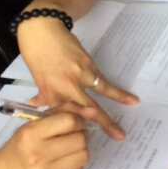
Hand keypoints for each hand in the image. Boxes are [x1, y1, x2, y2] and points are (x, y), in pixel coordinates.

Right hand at [0, 109, 89, 168]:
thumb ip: (61, 112)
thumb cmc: (21, 147)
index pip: (69, 121)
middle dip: (82, 135)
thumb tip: (92, 111)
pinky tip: (62, 163)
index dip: (78, 119)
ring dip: (80, 150)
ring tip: (69, 150)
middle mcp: (38, 154)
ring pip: (84, 155)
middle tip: (74, 136)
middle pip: (80, 139)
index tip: (76, 122)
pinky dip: (75, 165)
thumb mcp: (33, 125)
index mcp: (31, 133)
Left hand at [16, 15, 137, 140]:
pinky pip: (104, 84)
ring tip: (121, 131)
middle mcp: (65, 87)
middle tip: (112, 140)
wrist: (43, 28)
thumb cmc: (36, 52)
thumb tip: (36, 105)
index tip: (81, 140)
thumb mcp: (36, 76)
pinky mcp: (89, 66)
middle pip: (82, 113)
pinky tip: (131, 100)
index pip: (62, 117)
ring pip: (96, 100)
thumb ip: (41, 93)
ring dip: (109, 116)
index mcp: (49, 92)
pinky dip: (118, 93)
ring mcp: (79, 77)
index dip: (72, 129)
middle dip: (97, 128)